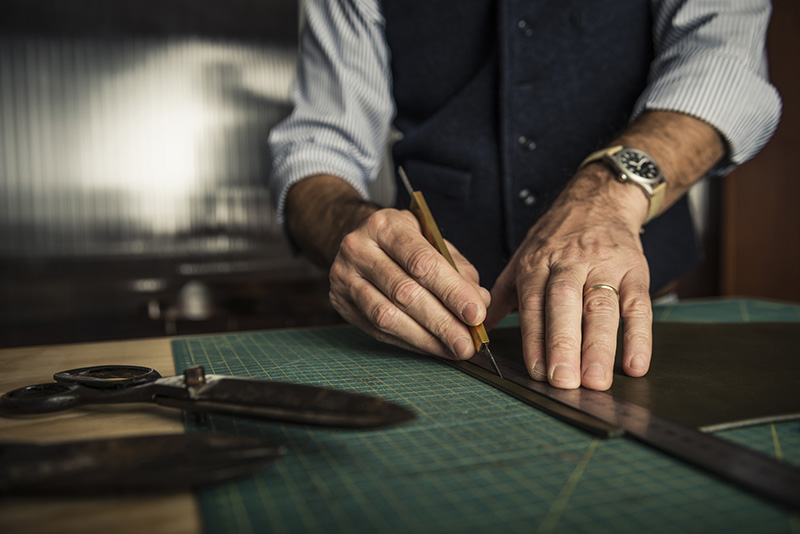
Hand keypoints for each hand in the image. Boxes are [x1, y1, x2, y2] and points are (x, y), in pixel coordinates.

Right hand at [328, 208, 490, 358]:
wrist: (359, 241)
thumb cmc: (404, 242)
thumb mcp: (432, 241)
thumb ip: (458, 270)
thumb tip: (480, 301)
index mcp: (386, 225)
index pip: (422, 262)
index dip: (451, 291)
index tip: (476, 314)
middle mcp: (358, 248)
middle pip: (404, 292)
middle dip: (441, 322)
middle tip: (467, 343)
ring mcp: (344, 276)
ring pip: (386, 316)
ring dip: (425, 338)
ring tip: (452, 349)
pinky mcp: (340, 302)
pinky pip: (376, 330)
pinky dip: (408, 342)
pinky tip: (431, 346)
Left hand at [486, 166, 652, 390]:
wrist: (599, 199)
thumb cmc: (556, 238)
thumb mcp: (523, 258)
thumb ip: (503, 297)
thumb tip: (476, 330)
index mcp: (537, 264)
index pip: (533, 304)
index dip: (534, 339)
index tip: (537, 371)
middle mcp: (569, 263)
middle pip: (565, 304)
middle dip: (563, 344)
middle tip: (564, 380)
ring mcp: (604, 265)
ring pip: (602, 307)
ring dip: (599, 346)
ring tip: (597, 380)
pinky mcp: (635, 269)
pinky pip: (639, 305)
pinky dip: (640, 336)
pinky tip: (636, 364)